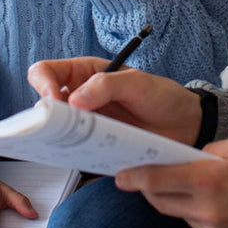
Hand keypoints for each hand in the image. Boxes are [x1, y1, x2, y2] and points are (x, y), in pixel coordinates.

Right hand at [27, 57, 202, 145]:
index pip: (46, 72)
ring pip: (55, 131)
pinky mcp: (93, 146)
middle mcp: (80, 98)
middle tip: (62, 126)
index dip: (42, 83)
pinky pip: (72, 151)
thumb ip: (107, 85)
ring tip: (73, 142)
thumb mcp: (138, 83)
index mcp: (86, 73)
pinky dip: (73, 154)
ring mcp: (85, 123)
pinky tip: (84, 155)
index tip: (53, 99)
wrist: (185, 124)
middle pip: (44, 104)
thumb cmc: (162, 96)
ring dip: (58, 137)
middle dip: (46, 115)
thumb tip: (74, 100)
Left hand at [116, 133, 227, 227]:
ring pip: (180, 214)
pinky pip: (199, 226)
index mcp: (210, 179)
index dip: (134, 177)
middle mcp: (208, 210)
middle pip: (161, 201)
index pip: (157, 180)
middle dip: (149, 188)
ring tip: (188, 182)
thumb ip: (213, 149)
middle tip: (146, 175)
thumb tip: (193, 156)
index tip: (121, 174)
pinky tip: (210, 198)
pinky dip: (196, 212)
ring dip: (175, 199)